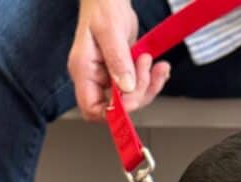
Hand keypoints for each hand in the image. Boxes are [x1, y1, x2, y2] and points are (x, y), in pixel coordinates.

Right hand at [68, 0, 170, 120]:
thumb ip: (118, 59)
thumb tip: (125, 86)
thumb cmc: (102, 5)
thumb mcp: (110, 30)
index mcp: (83, 70)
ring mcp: (109, 76)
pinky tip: (157, 67)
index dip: (113, 112)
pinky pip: (138, 87)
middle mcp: (94, 77)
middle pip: (116, 107)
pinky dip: (151, 80)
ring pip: (131, 98)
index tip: (131, 100)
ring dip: (148, 86)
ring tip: (154, 64)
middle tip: (146, 69)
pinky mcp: (122, 73)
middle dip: (137, 93)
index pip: (92, 108)